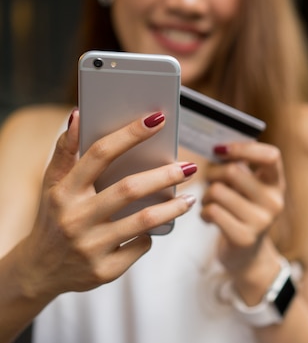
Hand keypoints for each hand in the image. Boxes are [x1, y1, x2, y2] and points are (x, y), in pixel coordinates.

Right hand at [14, 110, 195, 299]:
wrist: (40, 270)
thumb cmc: (54, 216)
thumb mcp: (52, 184)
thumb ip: (65, 150)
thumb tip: (78, 114)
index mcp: (64, 191)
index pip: (99, 154)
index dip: (130, 134)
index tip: (157, 119)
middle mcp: (75, 218)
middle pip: (129, 190)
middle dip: (165, 175)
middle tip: (190, 167)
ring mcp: (90, 247)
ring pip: (144, 221)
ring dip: (173, 208)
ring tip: (190, 198)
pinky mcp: (104, 270)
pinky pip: (140, 245)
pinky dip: (152, 234)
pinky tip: (156, 227)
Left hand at [201, 142, 285, 275]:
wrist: (247, 257)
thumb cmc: (242, 212)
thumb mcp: (249, 188)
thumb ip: (240, 167)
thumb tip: (216, 147)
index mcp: (277, 184)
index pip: (271, 156)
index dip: (243, 148)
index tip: (220, 149)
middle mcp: (274, 202)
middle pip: (234, 172)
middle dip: (213, 173)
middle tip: (209, 180)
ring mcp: (261, 221)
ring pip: (218, 191)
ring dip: (206, 195)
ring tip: (209, 202)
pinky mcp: (244, 237)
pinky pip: (212, 211)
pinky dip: (204, 211)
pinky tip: (208, 216)